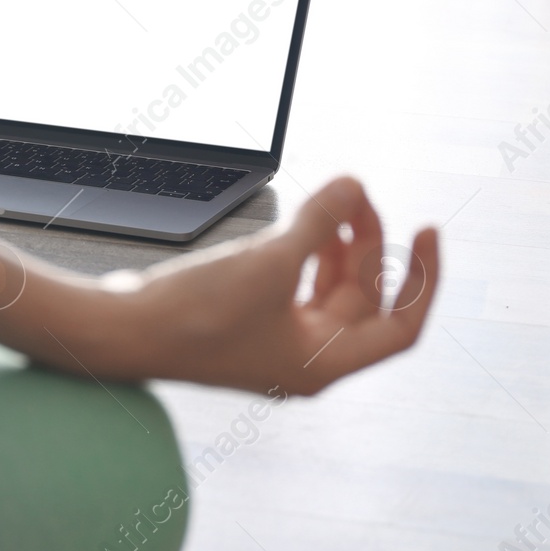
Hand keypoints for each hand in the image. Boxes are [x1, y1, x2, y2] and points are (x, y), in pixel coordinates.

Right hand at [118, 176, 438, 393]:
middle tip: (356, 195)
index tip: (427, 232)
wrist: (122, 330)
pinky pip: (293, 286)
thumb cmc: (193, 315)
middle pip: (361, 298)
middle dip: (366, 243)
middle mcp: (305, 358)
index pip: (401, 327)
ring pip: (326, 289)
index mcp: (323, 363)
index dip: (422, 279)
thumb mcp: (271, 262)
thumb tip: (355, 186)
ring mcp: (274, 342)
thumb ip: (320, 222)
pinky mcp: (246, 323)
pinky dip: (302, 254)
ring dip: (335, 246)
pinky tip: (297, 227)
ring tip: (333, 202)